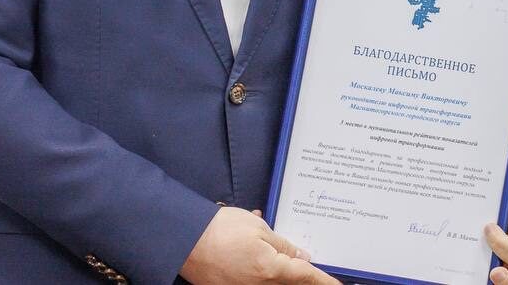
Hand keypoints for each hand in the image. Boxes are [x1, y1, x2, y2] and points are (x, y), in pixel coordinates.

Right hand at [180, 206, 338, 283]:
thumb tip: (302, 257)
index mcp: (271, 270)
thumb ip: (283, 246)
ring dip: (284, 272)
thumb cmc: (220, 230)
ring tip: (281, 255)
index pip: (307, 277)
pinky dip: (265, 272)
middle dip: (305, 276)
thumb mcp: (258, 228)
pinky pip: (256, 282)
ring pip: (275, 283)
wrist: (183, 239)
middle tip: (319, 272)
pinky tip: (262, 256)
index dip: (325, 281)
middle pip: (292, 283)